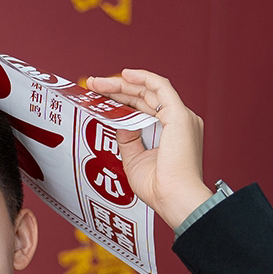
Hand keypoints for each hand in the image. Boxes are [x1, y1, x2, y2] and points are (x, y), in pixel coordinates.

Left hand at [85, 69, 211, 230]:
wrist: (173, 198)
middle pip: (144, 97)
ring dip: (123, 83)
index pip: (144, 108)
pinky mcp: (179, 116)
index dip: (122, 101)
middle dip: (117, 89)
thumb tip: (118, 123)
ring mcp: (181, 116)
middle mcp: (179, 120)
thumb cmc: (158, 188)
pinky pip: (160, 88)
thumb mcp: (134, 160)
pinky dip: (143, 79)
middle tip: (94, 84)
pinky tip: (124, 75)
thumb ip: (127, 140)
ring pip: (149, 90)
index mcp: (172, 131)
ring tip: (100, 81)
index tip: (101, 98)